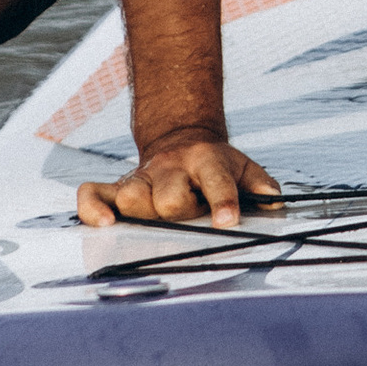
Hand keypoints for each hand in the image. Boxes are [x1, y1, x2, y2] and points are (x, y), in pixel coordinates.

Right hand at [76, 134, 282, 228]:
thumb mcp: (242, 168)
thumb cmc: (214, 165)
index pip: (216, 180)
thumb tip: (274, 203)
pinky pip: (92, 194)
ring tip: (149, 220)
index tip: (227, 221)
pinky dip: (93, 209)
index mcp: (206, 161)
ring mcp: (142, 178)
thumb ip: (261, 185)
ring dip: (141, 212)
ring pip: (131, 195)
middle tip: (188, 216)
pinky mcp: (116, 187)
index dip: (221, 200)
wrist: (182, 141)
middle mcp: (171, 169)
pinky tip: (103, 224)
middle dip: (178, 210)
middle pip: (169, 197)